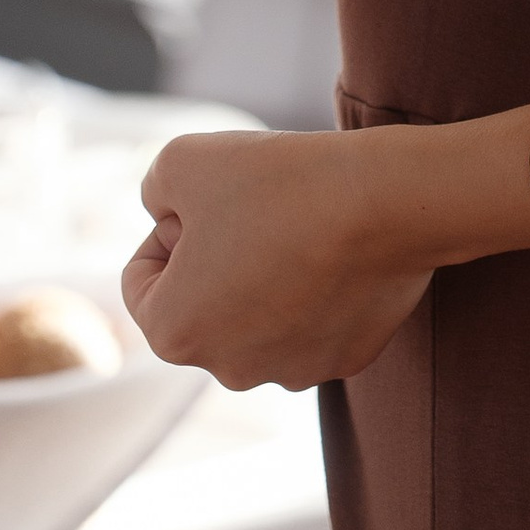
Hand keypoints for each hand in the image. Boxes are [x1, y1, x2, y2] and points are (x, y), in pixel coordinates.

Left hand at [124, 127, 434, 390]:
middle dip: (216, 258)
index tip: (216, 199)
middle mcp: (229, 370)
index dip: (172, 226)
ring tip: (301, 227)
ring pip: (258, 318)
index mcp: (175, 333)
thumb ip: (155, 191)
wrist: (388, 199)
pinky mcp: (346, 359)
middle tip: (260, 209)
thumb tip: (169, 215)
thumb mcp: (184, 159)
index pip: (141, 278)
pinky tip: (339, 251)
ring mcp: (293, 371)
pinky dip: (318, 290)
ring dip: (265, 277)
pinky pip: (314, 323)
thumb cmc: (280, 180)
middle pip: (202, 304)